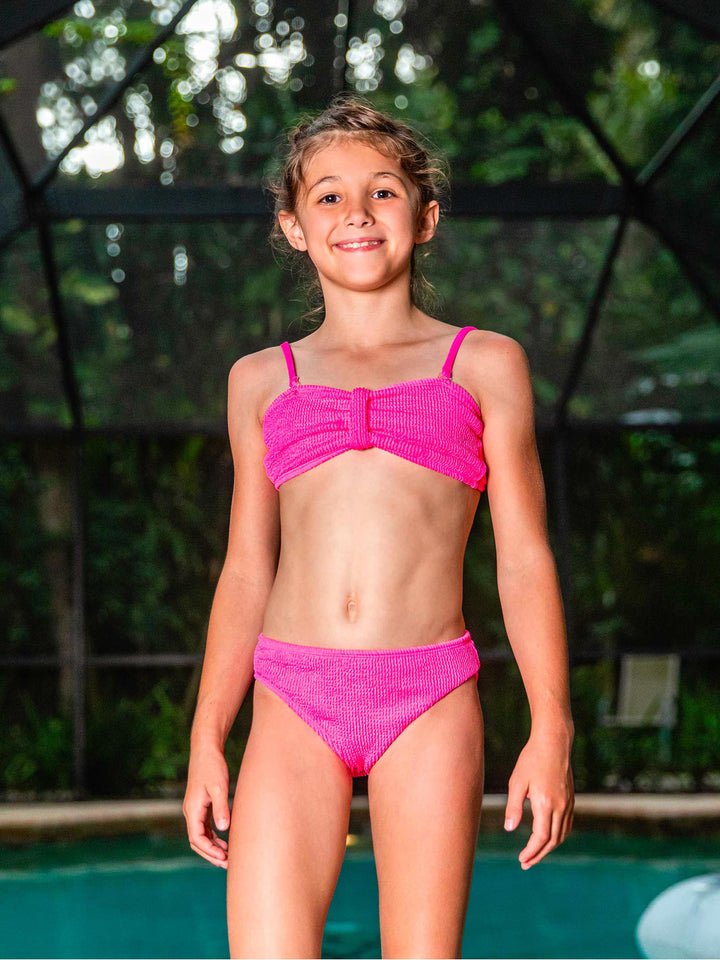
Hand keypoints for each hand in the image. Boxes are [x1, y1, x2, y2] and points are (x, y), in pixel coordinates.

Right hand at [183, 743, 230, 868]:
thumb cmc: (212, 766)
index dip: (209, 851)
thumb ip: (221, 808)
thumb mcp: (218, 787)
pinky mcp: (201, 805)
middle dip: (210, 854)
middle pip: (197, 841)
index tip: (223, 858)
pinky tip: (225, 841)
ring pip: (201, 835)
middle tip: (227, 864)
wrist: (206, 749)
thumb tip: (223, 830)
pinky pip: (204, 827)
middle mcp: (191, 812)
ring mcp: (195, 809)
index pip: (196, 838)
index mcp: (192, 810)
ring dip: (212, 847)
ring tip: (228, 856)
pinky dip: (213, 837)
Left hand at [503, 727, 573, 869]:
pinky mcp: (570, 798)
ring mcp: (568, 803)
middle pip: (553, 840)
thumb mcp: (517, 782)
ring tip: (535, 854)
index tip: (522, 859)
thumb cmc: (532, 759)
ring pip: (562, 834)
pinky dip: (558, 836)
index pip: (541, 837)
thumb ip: (514, 807)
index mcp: (545, 804)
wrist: (554, 742)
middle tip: (526, 864)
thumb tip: (509, 829)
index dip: (531, 851)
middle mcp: (560, 807)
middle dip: (539, 854)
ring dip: (549, 847)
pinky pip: (566, 824)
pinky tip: (549, 837)